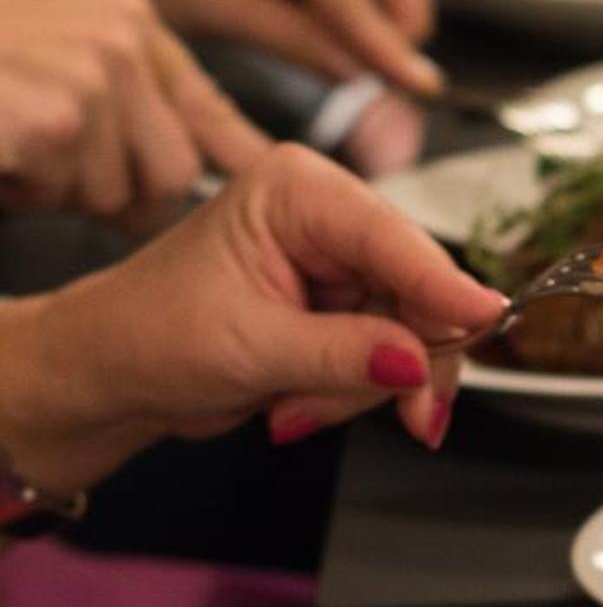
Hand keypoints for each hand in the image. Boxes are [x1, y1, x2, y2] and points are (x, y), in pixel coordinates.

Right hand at [0, 0, 265, 218]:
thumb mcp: (57, 60)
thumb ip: (137, 102)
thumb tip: (240, 157)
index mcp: (130, 21)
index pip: (207, 108)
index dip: (238, 155)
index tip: (259, 176)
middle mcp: (121, 39)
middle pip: (175, 172)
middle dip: (117, 192)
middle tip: (51, 164)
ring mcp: (91, 74)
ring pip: (114, 196)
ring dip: (56, 191)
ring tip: (13, 144)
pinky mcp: (55, 120)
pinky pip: (62, 197)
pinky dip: (21, 191)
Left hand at [0, 144, 506, 489]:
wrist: (112, 374)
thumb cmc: (150, 335)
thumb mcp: (250, 348)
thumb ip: (344, 352)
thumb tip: (417, 359)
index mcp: (297, 189)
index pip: (394, 237)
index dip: (444, 286)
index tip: (487, 320)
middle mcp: (325, 214)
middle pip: (418, 288)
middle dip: (401, 360)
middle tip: (409, 417)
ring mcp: (337, 262)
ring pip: (410, 332)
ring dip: (364, 387)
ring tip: (295, 405)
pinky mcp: (342, 306)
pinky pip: (389, 356)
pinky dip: (354, 393)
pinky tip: (299, 403)